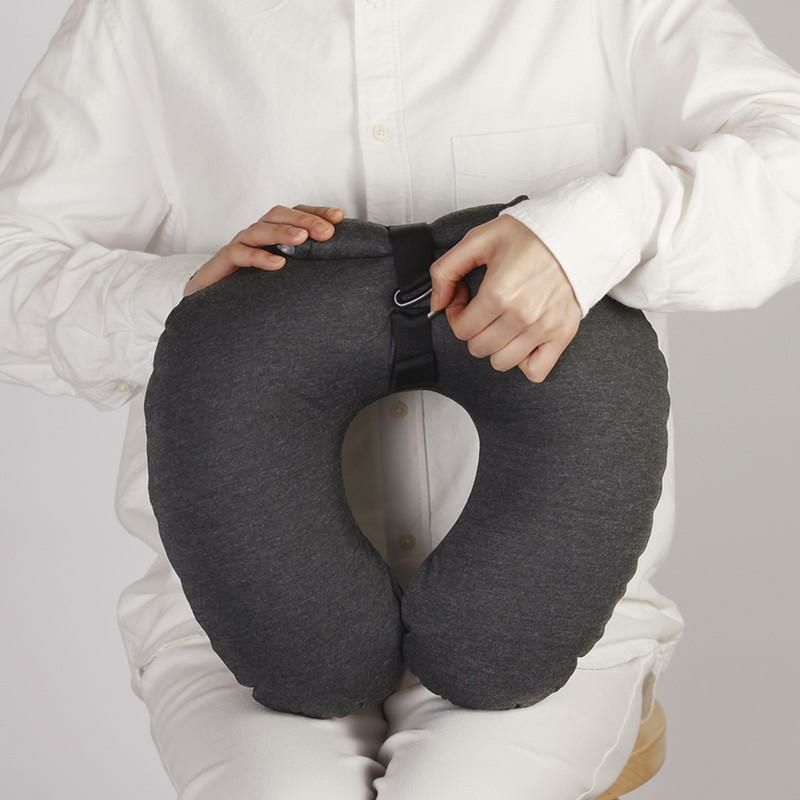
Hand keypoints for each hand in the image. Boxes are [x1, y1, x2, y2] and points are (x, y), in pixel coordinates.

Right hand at [183, 203, 345, 296]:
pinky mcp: (223, 262)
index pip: (295, 213)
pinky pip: (240, 253)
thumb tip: (341, 267)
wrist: (213, 307)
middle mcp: (257, 234)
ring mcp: (239, 245)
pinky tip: (278, 264)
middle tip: (327, 232)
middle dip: (305, 220)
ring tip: (303, 239)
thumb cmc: (253, 288)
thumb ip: (306, 266)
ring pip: (260, 229)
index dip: (316, 212)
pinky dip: (259, 257)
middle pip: (279, 215)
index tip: (339, 217)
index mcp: (273, 234)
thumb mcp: (285, 276)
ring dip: (283, 231)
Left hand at [427, 214, 581, 382]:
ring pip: (502, 362)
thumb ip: (446, 270)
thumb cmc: (531, 234)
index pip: (462, 329)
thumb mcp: (479, 240)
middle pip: (479, 348)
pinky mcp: (563, 334)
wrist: (577, 232)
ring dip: (496, 346)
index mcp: (499, 292)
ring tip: (502, 323)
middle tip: (484, 309)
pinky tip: (522, 339)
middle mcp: (522, 315)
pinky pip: (536, 371)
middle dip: (475, 330)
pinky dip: (525, 361)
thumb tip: (436, 303)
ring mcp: (544, 328)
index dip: (457, 315)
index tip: (465, 301)